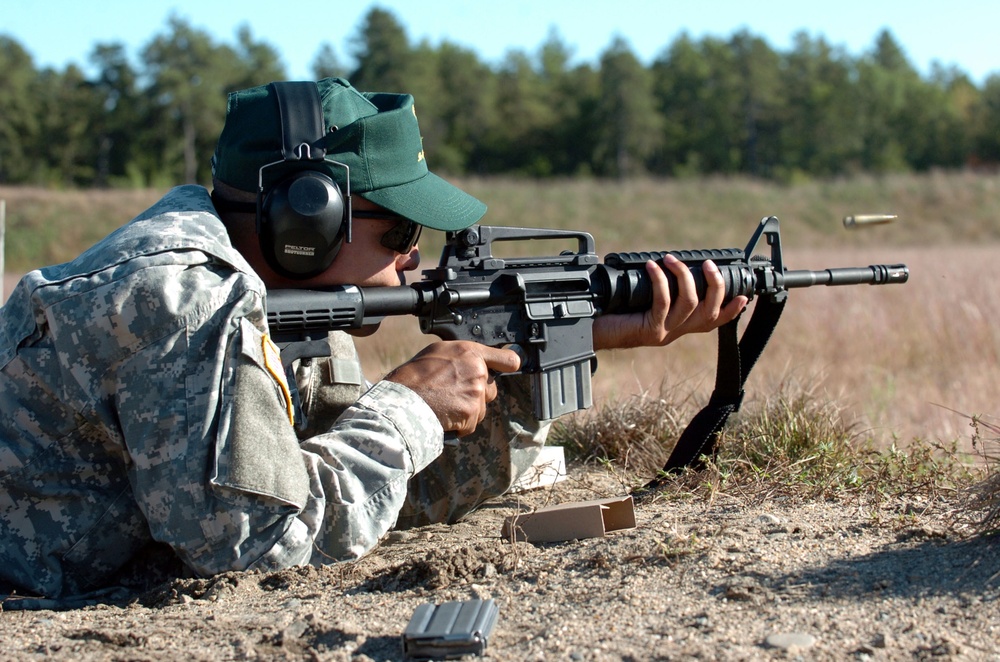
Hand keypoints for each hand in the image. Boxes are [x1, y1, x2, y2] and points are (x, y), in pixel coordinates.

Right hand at [385, 341, 520, 435]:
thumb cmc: (413, 377)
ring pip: (481, 407)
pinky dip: (460, 424)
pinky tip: (445, 416)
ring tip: (444, 404)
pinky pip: (471, 423)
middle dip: (477, 393)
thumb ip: (461, 356)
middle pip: (490, 388)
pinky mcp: (472, 414)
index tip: (512, 366)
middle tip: (453, 393)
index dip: (509, 364)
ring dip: (468, 410)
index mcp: (469, 353)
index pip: (506, 358)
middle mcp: (477, 371)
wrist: (403, 401)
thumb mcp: (437, 352)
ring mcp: (476, 394)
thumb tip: (471, 361)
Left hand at [593, 255, 747, 349]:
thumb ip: (660, 290)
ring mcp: (665, 333)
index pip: (713, 322)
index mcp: (678, 326)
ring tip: (672, 259)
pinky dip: (661, 281)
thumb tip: (670, 262)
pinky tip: (653, 267)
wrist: (592, 331)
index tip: (744, 296)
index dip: (731, 311)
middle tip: (708, 265)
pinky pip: (663, 302)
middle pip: (710, 313)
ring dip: (684, 277)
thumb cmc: (613, 312)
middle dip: (715, 286)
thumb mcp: (642, 300)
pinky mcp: (650, 330)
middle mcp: (675, 332)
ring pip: (690, 304)